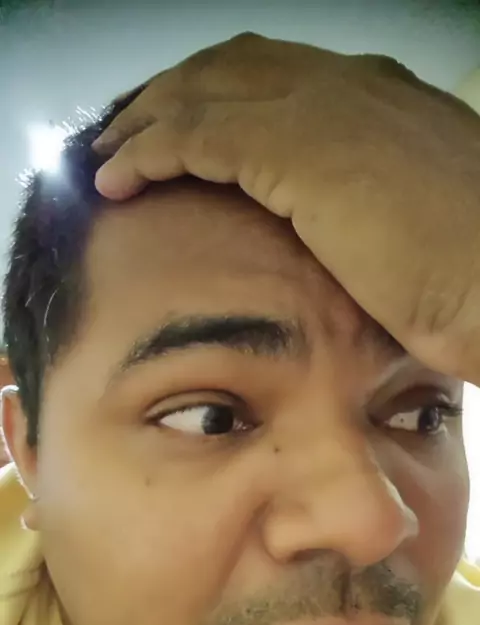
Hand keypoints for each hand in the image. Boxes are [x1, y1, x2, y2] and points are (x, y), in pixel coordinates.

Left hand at [93, 33, 479, 385]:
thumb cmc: (473, 268)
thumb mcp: (417, 217)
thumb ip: (370, 199)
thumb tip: (333, 220)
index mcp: (380, 97)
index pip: (277, 76)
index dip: (217, 97)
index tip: (180, 131)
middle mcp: (349, 86)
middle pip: (230, 69)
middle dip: (172, 97)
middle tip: (129, 134)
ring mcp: (322, 110)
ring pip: (202, 95)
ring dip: (145, 123)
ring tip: (109, 158)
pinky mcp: (295, 151)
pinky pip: (192, 137)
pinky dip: (146, 154)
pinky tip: (118, 179)